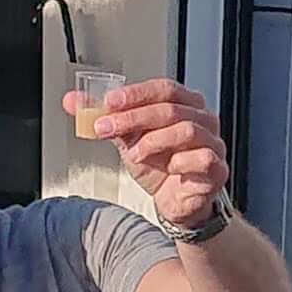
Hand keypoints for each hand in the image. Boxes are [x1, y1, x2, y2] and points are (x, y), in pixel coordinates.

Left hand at [76, 79, 236, 234]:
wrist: (173, 203)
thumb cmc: (158, 166)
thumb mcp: (126, 139)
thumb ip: (104, 118)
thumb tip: (73, 101)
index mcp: (184, 104)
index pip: (163, 88)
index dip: (136, 93)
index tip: (109, 101)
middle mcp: (203, 119)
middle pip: (170, 108)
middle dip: (133, 118)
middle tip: (105, 127)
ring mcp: (214, 143)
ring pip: (187, 130)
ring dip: (153, 141)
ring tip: (134, 155)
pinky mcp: (218, 169)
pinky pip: (202, 158)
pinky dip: (180, 162)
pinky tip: (167, 169)